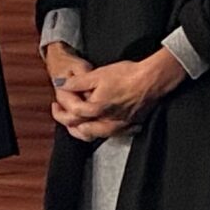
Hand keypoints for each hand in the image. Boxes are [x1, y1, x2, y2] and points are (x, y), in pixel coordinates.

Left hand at [53, 48, 184, 142]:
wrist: (152, 80)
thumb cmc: (127, 75)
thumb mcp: (98, 74)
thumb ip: (78, 82)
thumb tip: (62, 84)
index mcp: (96, 109)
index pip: (72, 113)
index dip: (61, 106)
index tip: (57, 99)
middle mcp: (105, 122)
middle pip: (79, 130)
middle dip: (66, 122)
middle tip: (60, 112)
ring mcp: (118, 126)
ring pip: (94, 135)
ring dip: (81, 129)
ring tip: (76, 120)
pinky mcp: (128, 126)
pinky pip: (109, 134)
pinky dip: (98, 131)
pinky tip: (98, 123)